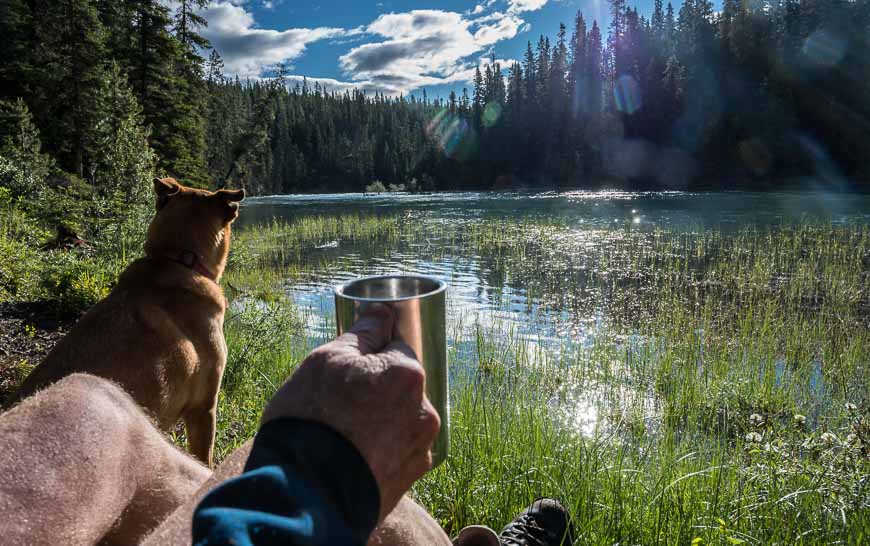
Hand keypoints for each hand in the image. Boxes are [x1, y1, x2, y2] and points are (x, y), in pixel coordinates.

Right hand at [261, 304, 440, 520]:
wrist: (307, 493)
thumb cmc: (314, 417)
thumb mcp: (328, 360)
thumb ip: (362, 333)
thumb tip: (382, 313)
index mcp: (408, 374)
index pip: (395, 347)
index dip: (369, 354)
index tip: (348, 368)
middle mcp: (424, 409)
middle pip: (399, 385)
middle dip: (376, 387)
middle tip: (339, 401)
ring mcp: (420, 447)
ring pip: (399, 418)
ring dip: (380, 418)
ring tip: (343, 432)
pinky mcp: (410, 478)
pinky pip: (396, 450)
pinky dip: (379, 448)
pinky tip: (352, 454)